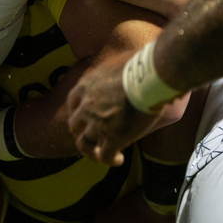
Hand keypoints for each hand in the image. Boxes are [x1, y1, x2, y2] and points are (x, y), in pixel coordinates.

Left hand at [66, 55, 183, 164]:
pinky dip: (110, 160)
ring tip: (101, 155)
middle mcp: (86, 106)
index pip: (73, 102)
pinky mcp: (113, 138)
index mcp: (85, 86)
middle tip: (92, 136)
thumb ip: (112, 73)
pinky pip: (105, 155)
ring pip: (84, 144)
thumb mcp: (116, 63)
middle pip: (75, 125)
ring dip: (91, 151)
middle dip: (82, 132)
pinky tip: (118, 160)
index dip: (78, 111)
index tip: (86, 116)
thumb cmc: (140, 65)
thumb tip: (124, 71)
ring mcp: (97, 124)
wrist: (150, 76)